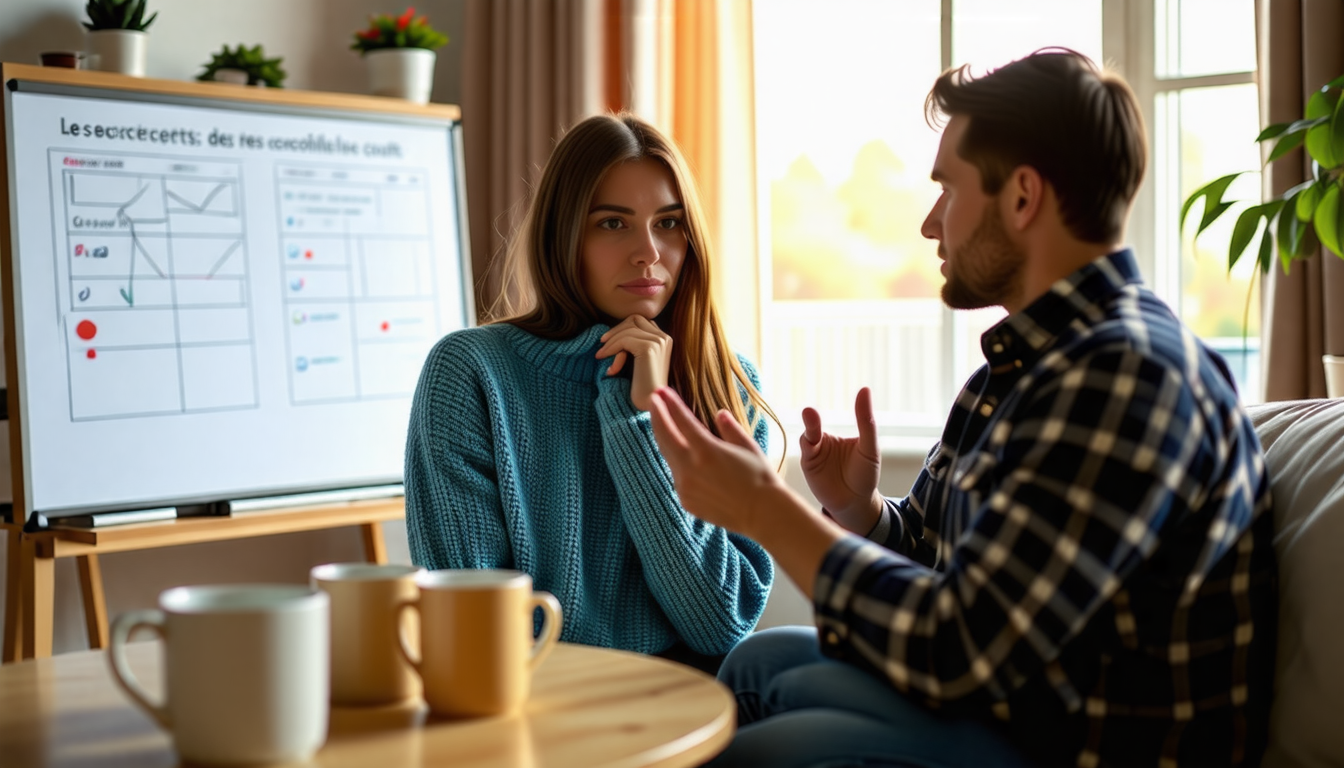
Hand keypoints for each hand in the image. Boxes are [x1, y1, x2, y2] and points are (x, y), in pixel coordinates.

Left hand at [596, 315, 671, 410]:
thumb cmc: (643, 387)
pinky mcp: (649, 348)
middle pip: (635, 319)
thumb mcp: (639, 361)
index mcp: (665, 339)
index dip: (623, 327)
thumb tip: (613, 332)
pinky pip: (624, 341)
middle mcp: (664, 337)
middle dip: (616, 329)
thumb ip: (634, 344)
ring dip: (611, 342)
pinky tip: (609, 368)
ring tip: (601, 356)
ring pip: (627, 329)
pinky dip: (612, 350)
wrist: (651, 405)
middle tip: (602, 343)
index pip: (641, 321)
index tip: (608, 341)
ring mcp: (658, 341)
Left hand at [648, 387, 785, 537]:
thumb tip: (719, 413)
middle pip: (665, 436)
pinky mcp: (685, 500)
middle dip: (657, 415)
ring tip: (661, 423)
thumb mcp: (748, 447)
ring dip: (663, 437)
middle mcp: (690, 467)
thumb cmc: (760, 478)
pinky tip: (676, 452)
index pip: (681, 420)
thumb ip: (730, 428)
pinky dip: (674, 460)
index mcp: (707, 450)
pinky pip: (675, 475)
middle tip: (652, 400)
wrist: (762, 514)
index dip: (670, 404)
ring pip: (667, 456)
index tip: (662, 391)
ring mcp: (685, 486)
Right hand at [799, 387, 882, 533]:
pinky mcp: (808, 466)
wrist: (855, 504)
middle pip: (813, 426)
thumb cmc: (865, 475)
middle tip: (809, 411)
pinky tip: (810, 445)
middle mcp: (822, 442)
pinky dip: (806, 446)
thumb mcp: (869, 447)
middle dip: (810, 420)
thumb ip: (865, 421)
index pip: (831, 418)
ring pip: (807, 437)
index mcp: (837, 437)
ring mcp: (813, 454)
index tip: (833, 398)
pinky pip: (805, 453)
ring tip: (809, 419)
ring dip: (808, 430)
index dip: (834, 409)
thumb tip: (864, 389)